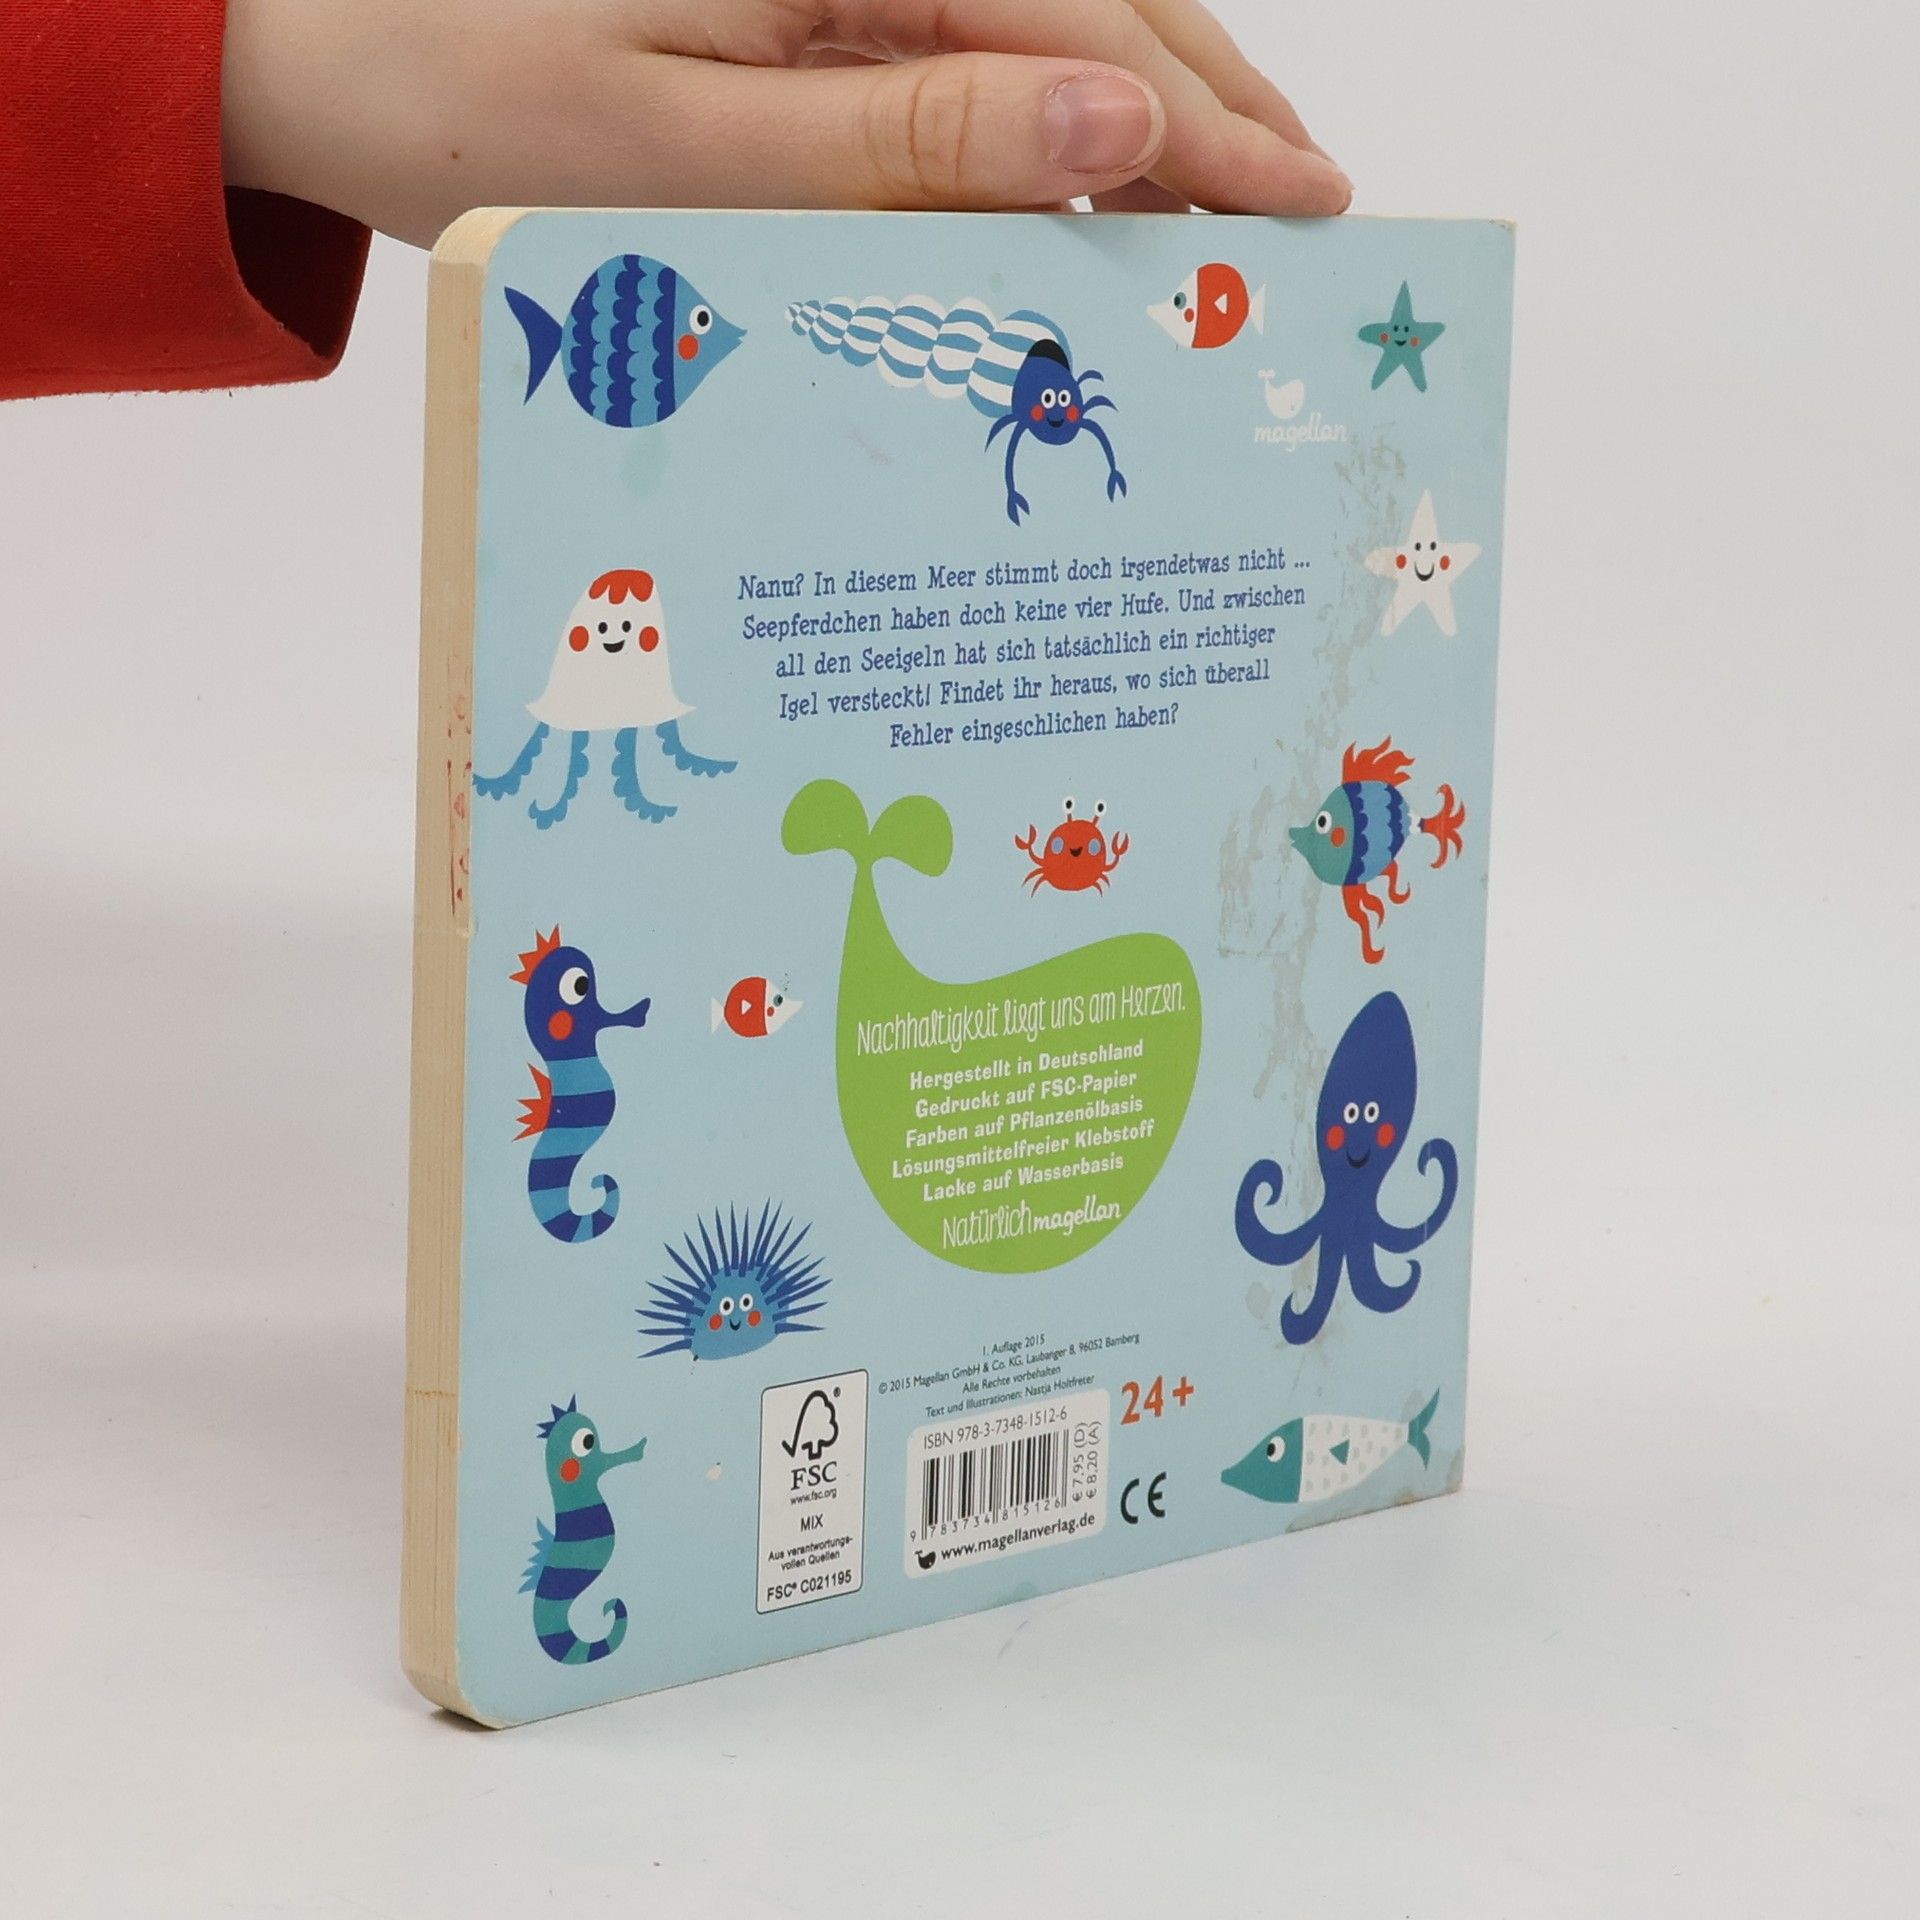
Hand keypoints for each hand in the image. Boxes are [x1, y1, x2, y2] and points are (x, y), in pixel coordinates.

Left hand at [220, 0, 1350, 247]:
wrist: (336, 55)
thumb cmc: (477, 106)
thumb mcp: (691, 145)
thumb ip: (908, 139)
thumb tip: (1111, 133)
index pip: (1078, 34)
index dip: (1202, 130)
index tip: (1302, 209)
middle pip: (1092, 1)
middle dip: (1210, 103)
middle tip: (1305, 206)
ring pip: (1046, 17)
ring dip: (1149, 102)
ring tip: (1235, 187)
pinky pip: (969, 44)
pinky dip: (1051, 110)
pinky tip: (1096, 169)